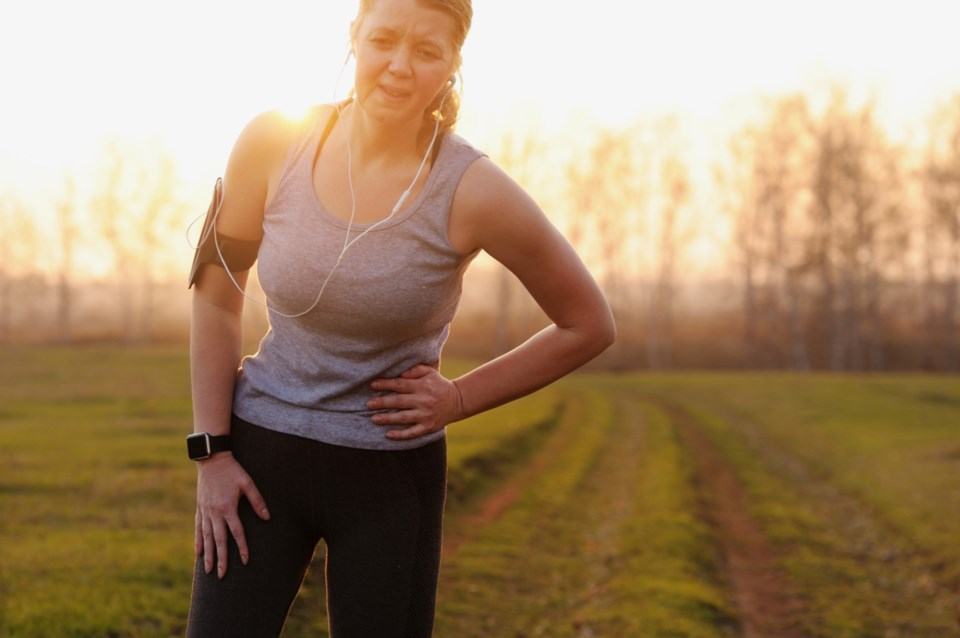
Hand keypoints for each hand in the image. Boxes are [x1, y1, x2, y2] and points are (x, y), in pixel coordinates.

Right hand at [194, 453, 269, 578]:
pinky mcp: (199, 508)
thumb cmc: (233, 470)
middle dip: (221, 559)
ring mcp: (205, 511)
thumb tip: (267, 518)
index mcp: (227, 507)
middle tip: (222, 575)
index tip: (245, 561)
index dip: (241, 548)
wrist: (211, 459)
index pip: (236, 533)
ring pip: (205, 537)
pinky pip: (197, 528)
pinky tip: (198, 553)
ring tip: (208, 571)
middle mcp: (214, 512)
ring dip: (208, 555)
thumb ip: (257, 501)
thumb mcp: (248, 483)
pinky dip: (198, 541)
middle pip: (218, 540)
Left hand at [368, 364, 463, 440]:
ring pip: (403, 418)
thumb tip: (400, 373)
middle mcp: (423, 400)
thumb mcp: (430, 372)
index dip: (385, 384)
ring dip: (387, 419)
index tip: (373, 385)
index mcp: (422, 386)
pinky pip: (412, 432)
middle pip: (399, 401)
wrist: (458, 401)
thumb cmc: (439, 384)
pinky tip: (388, 435)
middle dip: (382, 402)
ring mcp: (425, 415)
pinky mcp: (428, 427)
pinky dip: (400, 435)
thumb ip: (415, 370)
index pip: (400, 384)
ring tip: (374, 419)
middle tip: (368, 404)